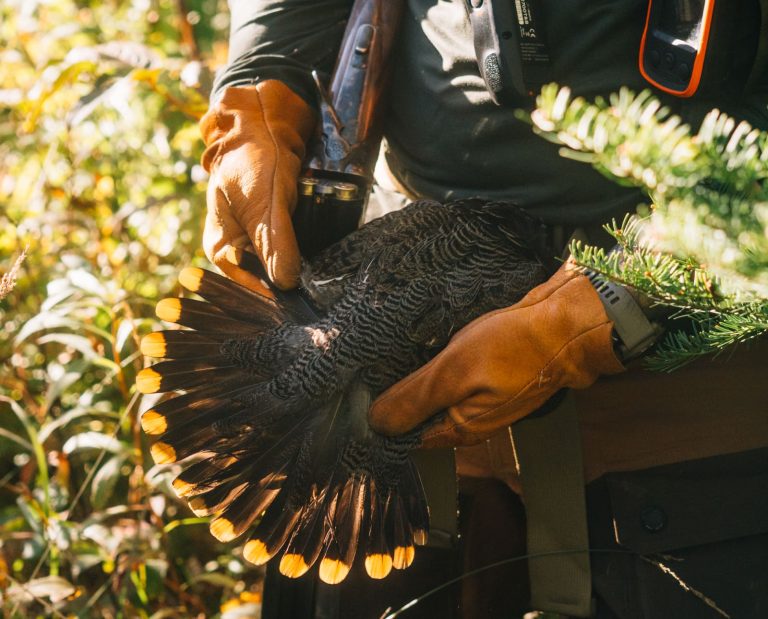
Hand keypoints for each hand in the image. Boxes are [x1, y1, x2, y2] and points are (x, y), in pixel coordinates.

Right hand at [199, 81, 314, 289]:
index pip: (247, 290)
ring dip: (299, 275)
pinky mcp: (276, 231)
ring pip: (280, 270)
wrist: (264, 121)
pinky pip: (291, 254)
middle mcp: (237, 249)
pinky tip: (321, 266)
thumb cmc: (253, 157)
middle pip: (265, 282)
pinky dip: (304, 259)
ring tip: (322, 286)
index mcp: (221, 247)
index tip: (300, 307)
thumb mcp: (265, 203)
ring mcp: (257, 240)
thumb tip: (286, 283)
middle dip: (289, 289)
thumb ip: (275, 243)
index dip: (274, 299)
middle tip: (317, 298)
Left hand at [368, 262, 624, 447]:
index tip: (359, 401)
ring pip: (442, 395)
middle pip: (426, 416)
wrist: (566, 324)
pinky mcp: (496, 375)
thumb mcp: (452, 373)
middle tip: (370, 374)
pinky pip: (459, 377)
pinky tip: (427, 347)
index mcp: (462, 428)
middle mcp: (474, 420)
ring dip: (421, 380)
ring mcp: (487, 398)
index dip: (385, 421)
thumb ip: (414, 400)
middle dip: (401, 399)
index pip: (411, 436)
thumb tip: (375, 426)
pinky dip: (442, 366)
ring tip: (391, 359)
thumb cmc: (511, 348)